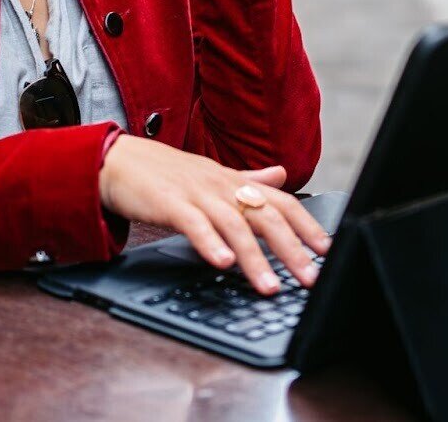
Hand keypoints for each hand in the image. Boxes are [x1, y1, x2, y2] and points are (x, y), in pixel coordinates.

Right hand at [98, 134, 330, 294]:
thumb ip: (250, 178)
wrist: (119, 160)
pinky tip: (222, 263)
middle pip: (266, 216)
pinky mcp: (170, 203)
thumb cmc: (167, 173)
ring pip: (234, 225)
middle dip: (291, 249)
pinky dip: (210, 244)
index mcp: (236, 182)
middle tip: (309, 278)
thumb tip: (282, 174)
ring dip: (255, 258)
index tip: (328, 250)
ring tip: (269, 286)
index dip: (307, 225)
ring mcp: (197, 193)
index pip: (282, 202)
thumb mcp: (213, 174)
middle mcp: (222, 186)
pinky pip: (194, 224)